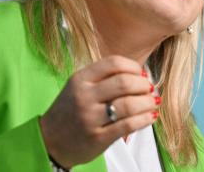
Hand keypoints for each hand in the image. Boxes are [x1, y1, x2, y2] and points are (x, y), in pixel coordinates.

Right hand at [39, 55, 159, 167]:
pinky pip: (128, 125)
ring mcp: (90, 118)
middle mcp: (84, 96)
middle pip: (124, 83)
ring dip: (147, 102)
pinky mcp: (97, 137)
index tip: (141, 74)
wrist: (50, 141)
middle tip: (150, 88)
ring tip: (153, 102)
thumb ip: (104, 78)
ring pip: (129, 105)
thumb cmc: (70, 110)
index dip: (133, 67)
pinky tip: (150, 116)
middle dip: (143, 85)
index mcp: (80, 79)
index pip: (114, 63)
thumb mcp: (79, 86)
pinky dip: (144, 119)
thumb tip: (140, 75)